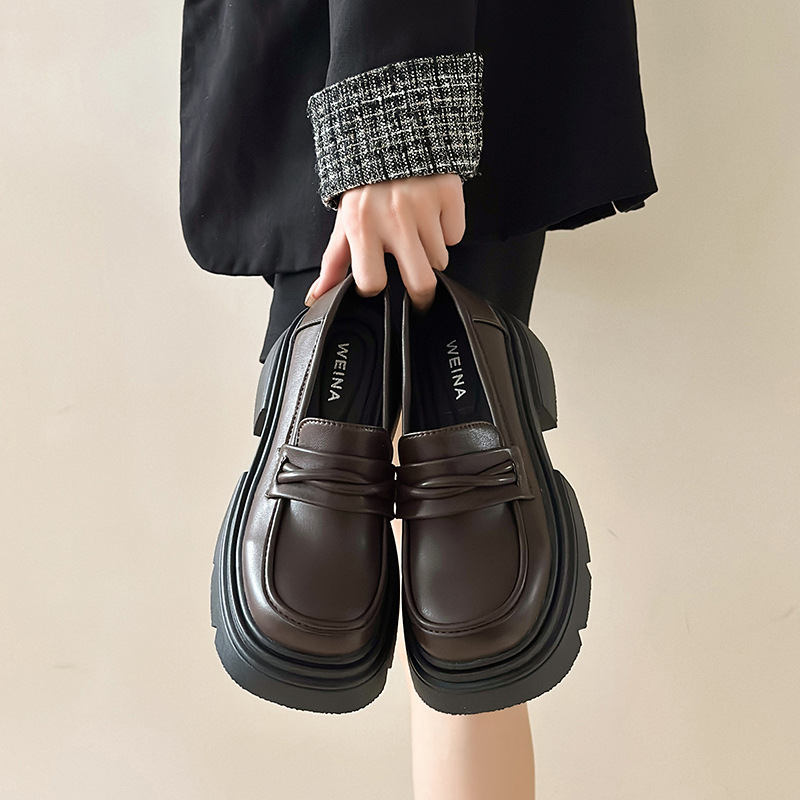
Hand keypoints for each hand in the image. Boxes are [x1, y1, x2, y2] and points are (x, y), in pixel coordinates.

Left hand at [304, 173, 465, 312]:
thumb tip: (317, 297)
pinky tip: (433, 215)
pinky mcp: (448, 193)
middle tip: (415, 285)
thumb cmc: (366, 186)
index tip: (378, 279)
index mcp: (361, 225)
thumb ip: (333, 263)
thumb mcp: (344, 222)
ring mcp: (424, 205)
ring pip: (440, 259)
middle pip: (421, 283)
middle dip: (420, 294)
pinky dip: (447, 229)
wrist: (391, 133)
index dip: (375, 286)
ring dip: (431, 253)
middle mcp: (393, 216)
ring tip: (417, 231)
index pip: (372, 283)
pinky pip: (456, 234)